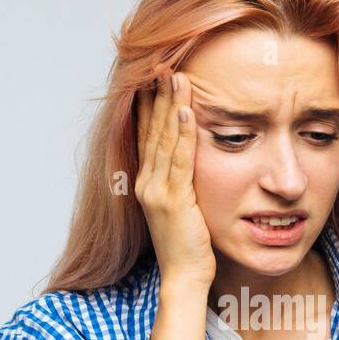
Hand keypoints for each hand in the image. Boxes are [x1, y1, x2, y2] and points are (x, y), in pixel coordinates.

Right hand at [134, 64, 214, 287]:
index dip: (148, 104)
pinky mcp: (172, 200)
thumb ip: (183, 181)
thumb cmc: (189, 245)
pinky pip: (179, 161)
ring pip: (163, 139)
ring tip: (175, 75)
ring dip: (170, 105)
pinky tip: (186, 111)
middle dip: (157, 95)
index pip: (146, 134)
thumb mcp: (183, 206)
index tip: (152, 76)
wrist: (184, 277)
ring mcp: (156, 191)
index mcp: (147, 182)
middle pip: (152, 129)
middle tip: (163, 63)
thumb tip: (192, 159)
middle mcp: (146, 183)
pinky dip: (182, 134)